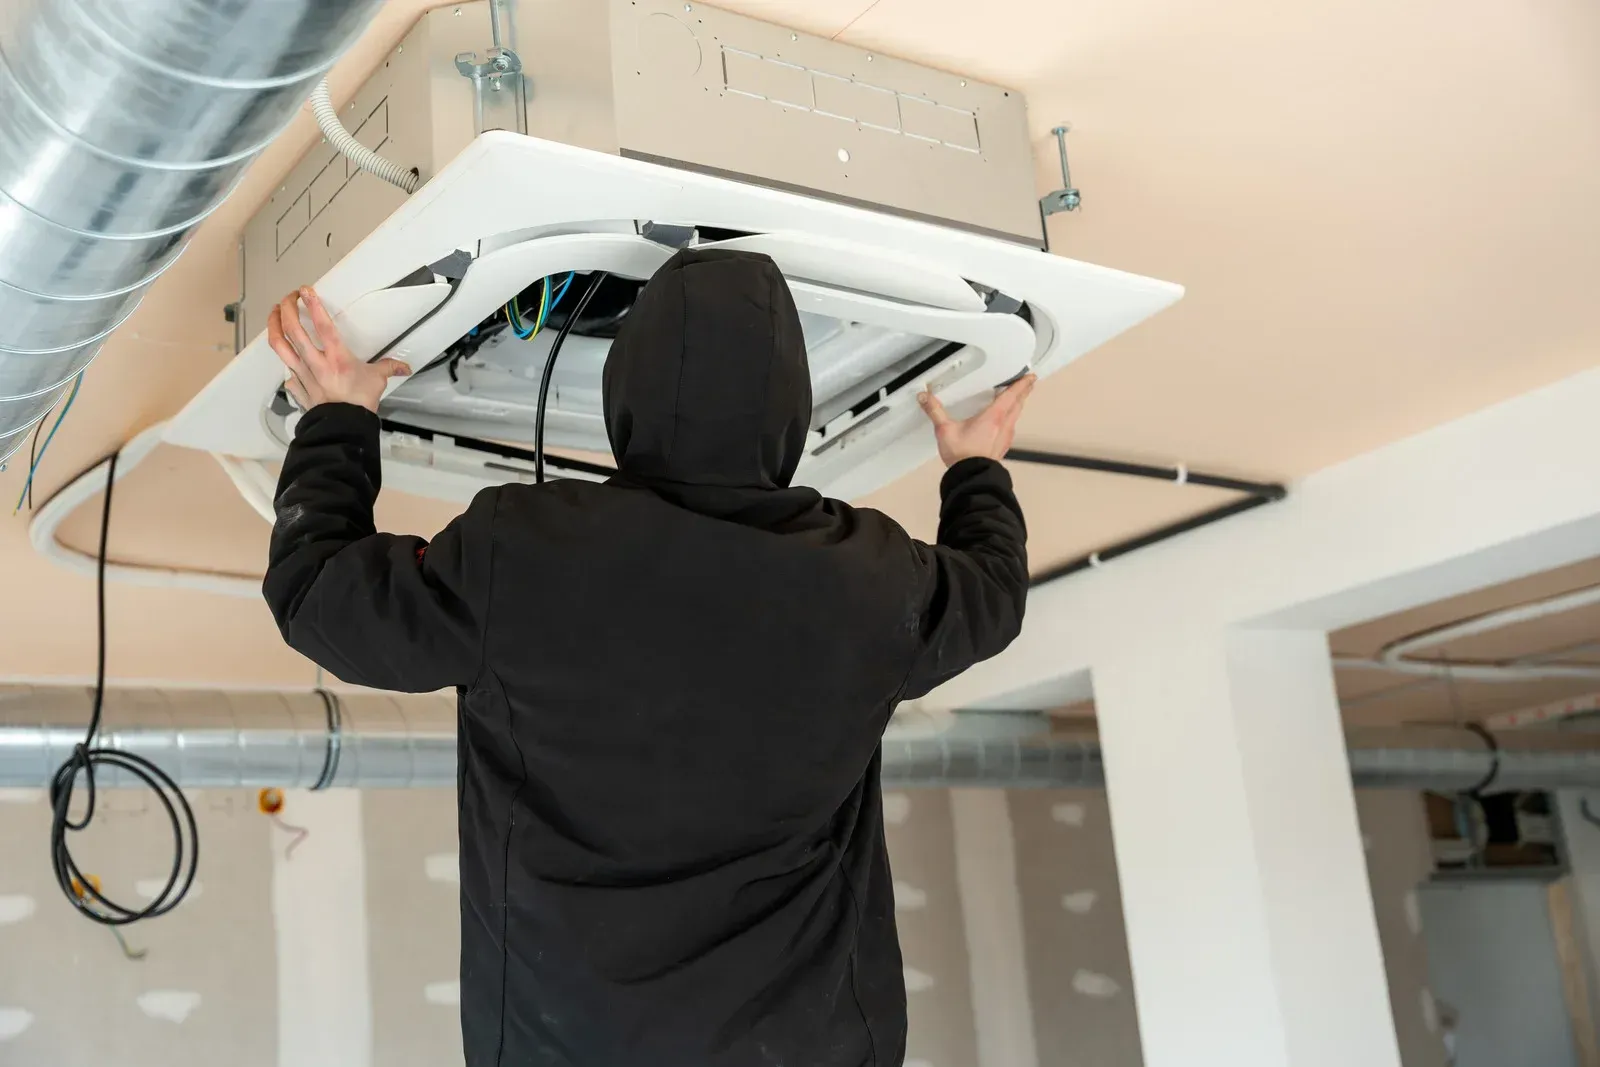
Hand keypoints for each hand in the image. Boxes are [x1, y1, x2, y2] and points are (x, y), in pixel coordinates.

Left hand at [266, 288, 409, 412]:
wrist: (344, 427)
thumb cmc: (358, 404)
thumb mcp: (377, 381)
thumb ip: (388, 368)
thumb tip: (402, 366)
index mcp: (336, 357)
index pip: (322, 324)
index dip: (313, 304)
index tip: (306, 290)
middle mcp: (315, 362)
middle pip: (292, 329)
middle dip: (288, 308)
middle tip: (290, 298)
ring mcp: (302, 373)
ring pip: (280, 345)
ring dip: (274, 326)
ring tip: (275, 314)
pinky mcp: (297, 385)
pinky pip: (285, 370)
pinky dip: (284, 361)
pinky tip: (286, 356)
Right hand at [919, 374, 1036, 466]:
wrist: (972, 477)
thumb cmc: (962, 454)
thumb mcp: (945, 430)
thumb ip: (935, 411)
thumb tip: (923, 396)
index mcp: (993, 416)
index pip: (1012, 395)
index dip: (1022, 384)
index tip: (1030, 376)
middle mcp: (1004, 424)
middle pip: (1018, 404)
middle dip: (1023, 392)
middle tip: (1028, 383)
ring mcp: (1006, 436)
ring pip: (1016, 415)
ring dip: (1018, 405)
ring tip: (1017, 398)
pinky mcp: (1003, 446)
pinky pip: (1011, 427)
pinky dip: (1012, 418)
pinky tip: (1005, 420)